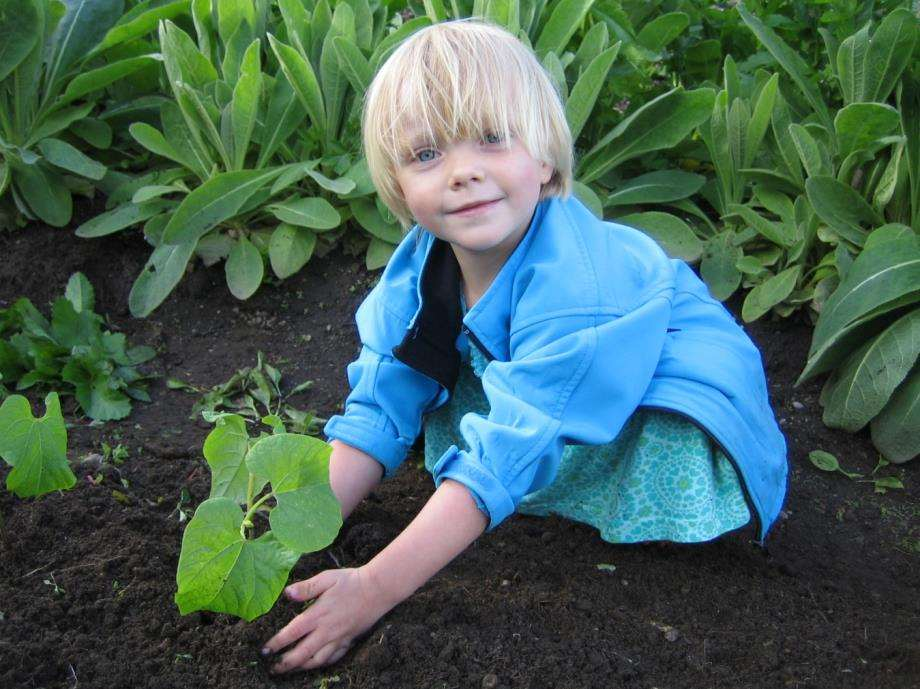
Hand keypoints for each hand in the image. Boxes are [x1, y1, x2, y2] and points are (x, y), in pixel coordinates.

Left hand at [261, 567, 396, 672]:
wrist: (378, 589)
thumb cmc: (351, 581)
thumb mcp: (327, 578)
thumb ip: (306, 587)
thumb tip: (287, 594)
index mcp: (318, 614)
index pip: (292, 633)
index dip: (277, 643)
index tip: (265, 651)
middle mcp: (327, 630)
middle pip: (302, 654)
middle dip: (285, 663)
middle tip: (273, 668)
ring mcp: (338, 638)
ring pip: (317, 660)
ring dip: (301, 667)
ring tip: (291, 669)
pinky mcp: (349, 640)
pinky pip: (333, 658)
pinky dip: (322, 664)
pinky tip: (315, 663)